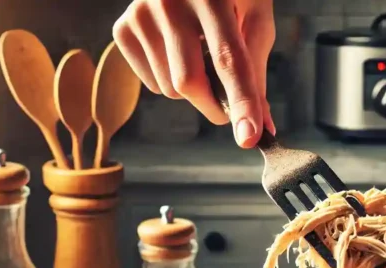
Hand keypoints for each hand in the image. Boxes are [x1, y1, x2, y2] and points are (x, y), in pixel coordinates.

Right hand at [112, 0, 274, 147]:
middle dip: (214, 107)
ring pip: (169, 89)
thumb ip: (257, 70)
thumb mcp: (254, 17)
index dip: (242, 101)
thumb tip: (262, 126)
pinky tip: (176, 52)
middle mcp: (170, 1)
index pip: (228, 58)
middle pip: (188, 81)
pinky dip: (169, 81)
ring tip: (199, 56)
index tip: (249, 137)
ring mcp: (141, 13)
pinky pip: (151, 84)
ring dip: (192, 90)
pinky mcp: (123, 28)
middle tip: (228, 108)